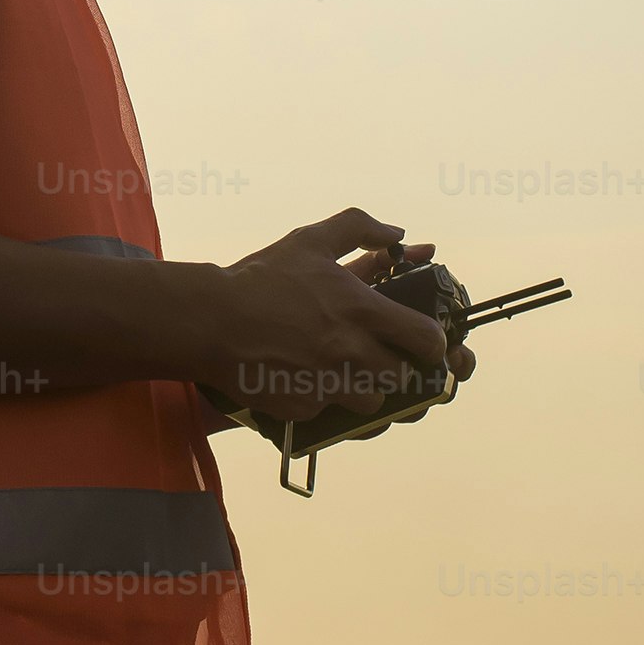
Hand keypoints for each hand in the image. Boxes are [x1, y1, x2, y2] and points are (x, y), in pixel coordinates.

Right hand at [195, 209, 469, 432]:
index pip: (428, 341)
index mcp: (361, 310)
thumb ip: (359, 229)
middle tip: (377, 352)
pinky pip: (332, 415)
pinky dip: (325, 399)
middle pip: (405, 377)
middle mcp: (351, 352)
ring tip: (341, 368)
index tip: (424, 340)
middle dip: (396, 366)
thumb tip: (399, 233)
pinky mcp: (304, 409)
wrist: (209, 322)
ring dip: (364, 388)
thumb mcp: (310, 240)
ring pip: (372, 402)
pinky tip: (307, 378)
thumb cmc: (261, 278)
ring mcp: (329, 385)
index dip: (434, 343)